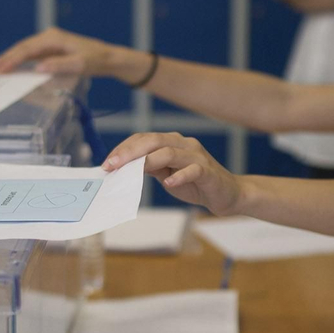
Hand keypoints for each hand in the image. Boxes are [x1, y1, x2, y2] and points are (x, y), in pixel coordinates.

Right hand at [0, 26, 133, 77]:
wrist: (108, 58)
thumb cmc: (95, 60)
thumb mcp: (79, 65)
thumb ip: (58, 66)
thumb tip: (38, 68)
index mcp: (53, 38)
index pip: (27, 50)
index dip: (12, 59)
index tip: (0, 69)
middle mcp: (49, 37)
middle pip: (22, 48)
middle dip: (5, 58)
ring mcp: (49, 43)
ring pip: (24, 51)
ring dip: (10, 60)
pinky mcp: (51, 50)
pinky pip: (31, 55)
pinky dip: (19, 61)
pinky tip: (11, 67)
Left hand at [104, 133, 240, 213]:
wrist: (226, 194)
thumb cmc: (194, 183)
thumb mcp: (166, 174)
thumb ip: (148, 168)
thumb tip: (121, 168)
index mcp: (171, 143)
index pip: (143, 139)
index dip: (124, 148)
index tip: (107, 163)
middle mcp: (184, 144)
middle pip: (153, 140)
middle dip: (130, 152)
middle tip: (112, 164)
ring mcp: (197, 156)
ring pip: (170, 151)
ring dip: (149, 160)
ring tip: (133, 171)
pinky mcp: (208, 171)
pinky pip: (193, 169)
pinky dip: (180, 175)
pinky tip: (169, 182)